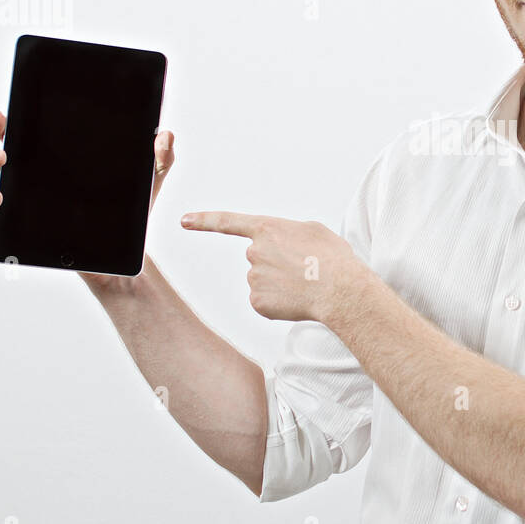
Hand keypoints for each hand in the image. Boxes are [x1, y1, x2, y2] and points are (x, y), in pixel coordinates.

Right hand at [0, 108, 174, 291]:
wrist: (129, 251)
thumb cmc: (134, 209)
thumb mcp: (152, 177)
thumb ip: (162, 155)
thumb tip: (164, 135)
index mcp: (66, 159)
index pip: (39, 131)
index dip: (21, 117)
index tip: (9, 105)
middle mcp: (45, 177)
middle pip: (14, 148)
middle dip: (1, 133)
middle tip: (0, 122)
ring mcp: (35, 201)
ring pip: (3, 179)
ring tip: (1, 160)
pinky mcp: (31, 226)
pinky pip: (3, 217)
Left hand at [178, 212, 362, 323]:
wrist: (340, 290)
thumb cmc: (334, 259)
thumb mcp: (314, 231)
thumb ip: (290, 232)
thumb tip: (283, 246)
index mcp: (267, 229)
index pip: (228, 222)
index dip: (204, 220)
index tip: (184, 220)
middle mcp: (254, 252)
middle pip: (258, 258)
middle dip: (276, 263)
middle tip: (303, 269)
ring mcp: (253, 278)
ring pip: (262, 280)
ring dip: (280, 284)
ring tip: (305, 285)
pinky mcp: (257, 302)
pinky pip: (264, 301)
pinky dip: (279, 302)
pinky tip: (296, 300)